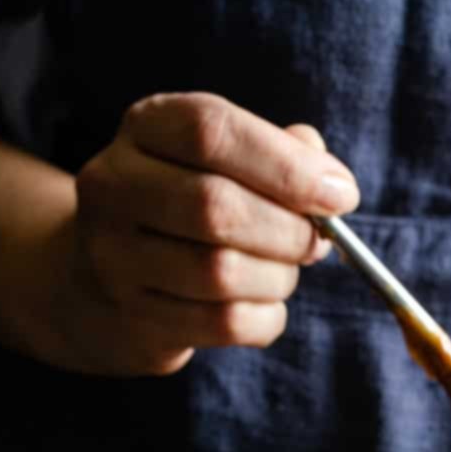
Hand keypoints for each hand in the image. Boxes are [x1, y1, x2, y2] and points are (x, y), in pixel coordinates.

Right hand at [44, 95, 358, 374]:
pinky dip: (266, 318)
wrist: (109, 275)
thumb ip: (278, 154)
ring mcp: (115, 257)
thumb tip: (330, 183)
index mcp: (144, 127)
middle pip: (216, 208)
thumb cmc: (189, 205)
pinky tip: (266, 305)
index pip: (212, 132)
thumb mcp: (224, 159)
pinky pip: (223, 324)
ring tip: (285, 271)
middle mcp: (116, 187)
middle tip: (318, 241)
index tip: (341, 194)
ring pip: (221, 273)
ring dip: (278, 277)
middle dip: (288, 230)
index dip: (287, 166)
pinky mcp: (135, 317)